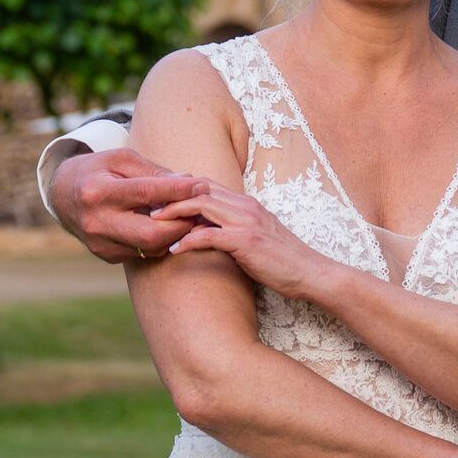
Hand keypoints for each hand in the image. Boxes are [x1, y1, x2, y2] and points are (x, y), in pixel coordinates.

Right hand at [51, 148, 201, 263]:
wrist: (63, 194)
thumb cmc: (98, 170)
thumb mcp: (121, 159)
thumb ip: (153, 172)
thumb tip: (188, 183)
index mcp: (98, 192)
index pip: (146, 193)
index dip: (178, 191)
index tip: (201, 185)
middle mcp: (96, 222)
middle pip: (151, 233)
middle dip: (181, 222)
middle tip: (199, 209)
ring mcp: (100, 244)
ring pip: (151, 247)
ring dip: (175, 233)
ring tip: (189, 216)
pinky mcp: (106, 256)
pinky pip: (144, 253)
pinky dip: (161, 241)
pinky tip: (170, 227)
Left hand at [154, 181, 332, 298]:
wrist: (310, 272)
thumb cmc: (282, 259)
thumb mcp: (255, 236)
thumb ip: (232, 227)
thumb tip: (204, 229)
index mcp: (246, 202)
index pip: (207, 185)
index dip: (180, 189)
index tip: (159, 199)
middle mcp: (245, 205)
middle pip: (198, 189)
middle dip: (170, 195)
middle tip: (147, 206)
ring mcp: (246, 221)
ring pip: (200, 205)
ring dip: (173, 213)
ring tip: (153, 223)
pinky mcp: (245, 241)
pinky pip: (208, 235)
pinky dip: (187, 240)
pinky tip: (174, 250)